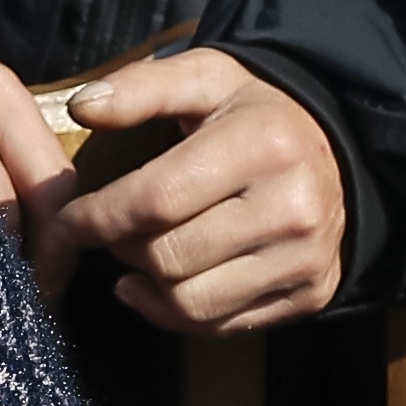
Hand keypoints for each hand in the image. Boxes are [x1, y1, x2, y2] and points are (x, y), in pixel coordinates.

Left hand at [30, 49, 348, 333]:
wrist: (338, 152)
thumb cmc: (254, 115)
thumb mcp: (205, 79)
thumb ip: (141, 88)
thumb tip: (81, 107)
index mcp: (262, 145)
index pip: (156, 199)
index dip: (97, 217)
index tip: (67, 221)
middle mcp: (292, 207)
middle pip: (169, 257)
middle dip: (122, 247)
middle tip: (109, 231)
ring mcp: (305, 258)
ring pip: (190, 302)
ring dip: (146, 283)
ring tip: (135, 253)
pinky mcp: (311, 295)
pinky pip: (220, 326)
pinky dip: (175, 312)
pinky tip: (161, 284)